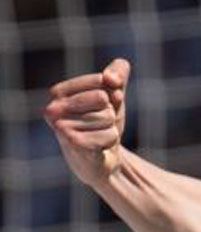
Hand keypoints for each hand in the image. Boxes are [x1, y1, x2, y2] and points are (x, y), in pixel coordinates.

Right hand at [43, 59, 130, 186]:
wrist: (103, 158)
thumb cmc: (104, 122)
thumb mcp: (114, 94)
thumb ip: (117, 73)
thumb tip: (112, 79)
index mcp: (58, 92)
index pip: (101, 80)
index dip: (111, 93)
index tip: (103, 106)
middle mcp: (53, 109)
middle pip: (103, 98)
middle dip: (110, 112)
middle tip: (100, 124)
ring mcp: (61, 128)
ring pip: (108, 117)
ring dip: (110, 129)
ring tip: (97, 136)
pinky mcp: (74, 145)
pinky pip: (110, 135)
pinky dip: (111, 141)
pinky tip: (98, 147)